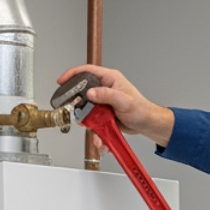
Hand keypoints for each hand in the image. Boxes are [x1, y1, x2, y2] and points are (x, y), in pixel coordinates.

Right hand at [56, 65, 174, 147]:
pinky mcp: (103, 114)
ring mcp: (103, 102)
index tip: (62, 82)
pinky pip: (93, 121)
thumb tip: (90, 92)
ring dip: (89, 123)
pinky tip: (101, 137)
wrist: (147, 124)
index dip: (72, 75)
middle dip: (79, 107)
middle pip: (83, 94)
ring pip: (87, 111)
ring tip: (96, 131)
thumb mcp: (123, 101)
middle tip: (79, 115)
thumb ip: (106, 95)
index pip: (86, 71)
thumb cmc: (141, 109)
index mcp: (109, 79)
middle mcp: (104, 89)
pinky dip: (95, 131)